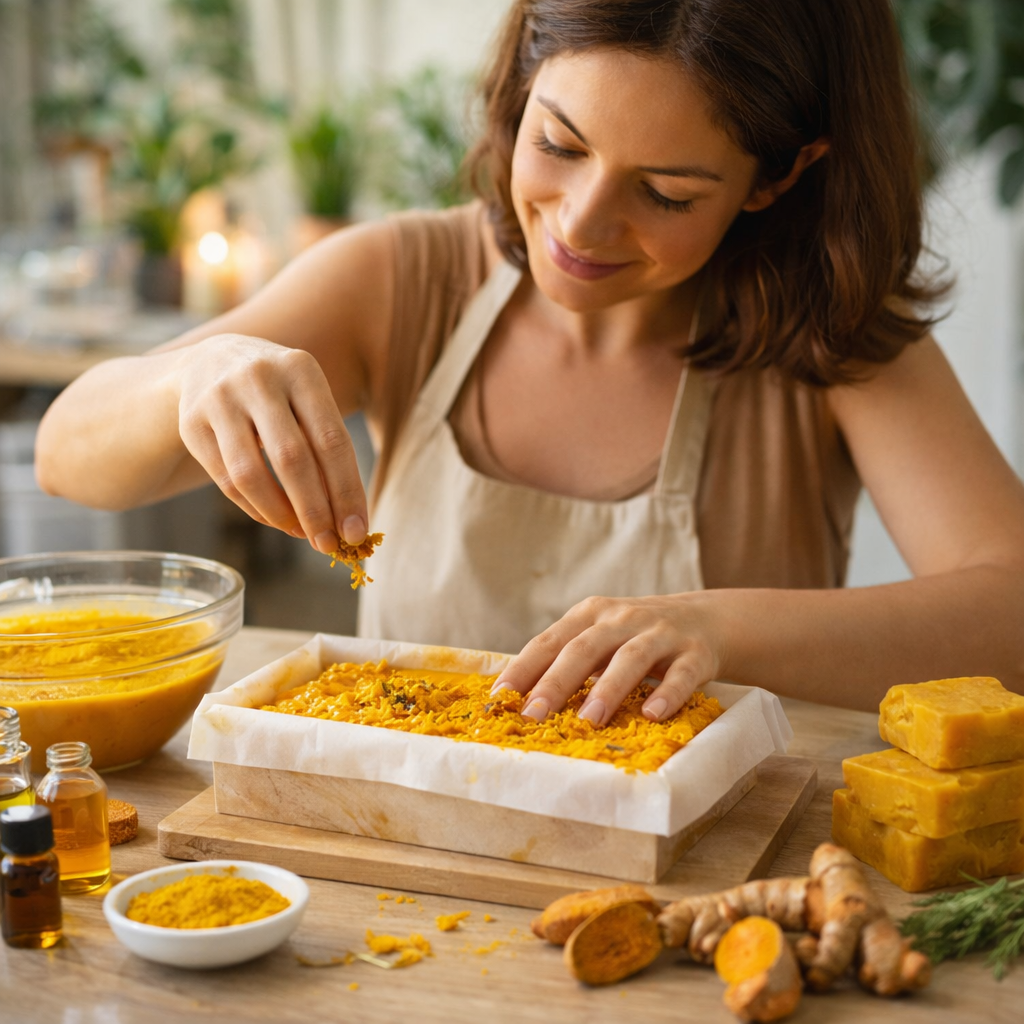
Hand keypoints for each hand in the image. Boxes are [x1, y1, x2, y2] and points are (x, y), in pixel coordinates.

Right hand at [176, 333, 366, 551]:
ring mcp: (219, 398)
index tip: (356, 531)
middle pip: (292, 459)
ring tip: (300, 533)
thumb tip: (347, 520)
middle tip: (328, 544)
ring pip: (250, 475)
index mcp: (300, 370)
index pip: (331, 440)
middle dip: (314, 510)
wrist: (211, 362)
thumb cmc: (279, 393)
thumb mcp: (308, 399)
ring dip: (280, 514)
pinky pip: (225, 480)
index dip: (346, 491)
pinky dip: (254, 508)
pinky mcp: (190, 423)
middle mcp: (258, 378)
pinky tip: (273, 518)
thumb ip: (328, 448)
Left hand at [491, 594, 722, 725]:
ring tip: (588, 720)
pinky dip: (667, 694)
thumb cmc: (636, 638)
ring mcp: (660, 634)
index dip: (523, 669)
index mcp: (590, 614)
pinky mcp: (695, 653)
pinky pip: (681, 675)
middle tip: (532, 716)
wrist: (706, 620)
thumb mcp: (600, 638)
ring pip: (630, 659)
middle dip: (555, 682)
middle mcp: (622, 619)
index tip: (499, 699)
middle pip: (583, 648)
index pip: (549, 641)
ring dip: (607, 689)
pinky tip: (652, 715)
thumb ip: (567, 661)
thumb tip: (516, 703)